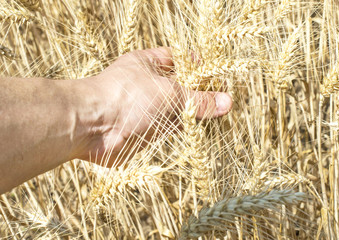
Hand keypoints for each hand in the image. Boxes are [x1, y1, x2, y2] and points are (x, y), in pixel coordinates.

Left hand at [71, 48, 232, 167]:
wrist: (92, 128)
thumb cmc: (127, 98)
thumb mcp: (169, 94)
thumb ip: (198, 100)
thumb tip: (227, 102)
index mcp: (147, 64)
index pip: (177, 59)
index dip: (198, 65)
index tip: (217, 74)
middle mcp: (146, 84)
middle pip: (180, 85)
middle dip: (199, 92)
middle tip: (223, 98)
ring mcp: (146, 107)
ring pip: (176, 108)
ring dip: (195, 112)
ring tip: (219, 115)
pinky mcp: (146, 129)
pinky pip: (171, 127)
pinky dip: (186, 128)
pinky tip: (203, 130)